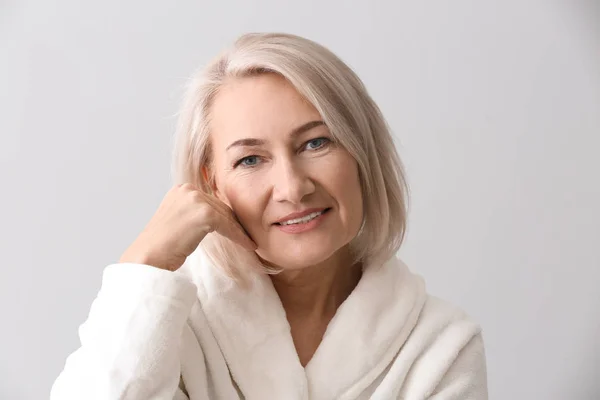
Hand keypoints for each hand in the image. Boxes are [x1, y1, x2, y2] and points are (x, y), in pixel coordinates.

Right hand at [119, 183, 256, 270]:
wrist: (149, 257)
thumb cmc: (163, 245)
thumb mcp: (178, 220)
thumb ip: (195, 212)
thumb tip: (221, 216)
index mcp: (181, 189)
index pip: (210, 201)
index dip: (225, 216)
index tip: (237, 227)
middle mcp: (188, 190)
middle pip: (220, 206)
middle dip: (233, 222)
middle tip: (246, 235)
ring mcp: (196, 200)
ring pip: (226, 216)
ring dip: (239, 231)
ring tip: (249, 241)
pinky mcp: (204, 214)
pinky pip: (228, 226)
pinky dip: (239, 237)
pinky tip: (248, 245)